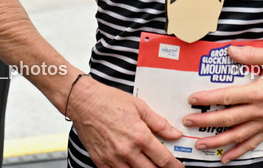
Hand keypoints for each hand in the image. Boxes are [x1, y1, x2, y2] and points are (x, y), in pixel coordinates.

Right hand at [68, 77, 183, 166]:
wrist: (83, 102)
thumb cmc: (108, 101)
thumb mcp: (140, 107)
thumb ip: (159, 123)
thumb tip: (174, 133)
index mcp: (139, 136)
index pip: (163, 159)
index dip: (174, 166)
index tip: (179, 167)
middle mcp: (127, 150)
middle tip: (165, 166)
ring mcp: (112, 158)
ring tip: (147, 164)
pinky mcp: (100, 161)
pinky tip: (129, 165)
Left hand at [182, 45, 262, 163]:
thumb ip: (250, 54)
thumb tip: (230, 51)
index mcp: (259, 92)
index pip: (228, 97)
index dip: (209, 99)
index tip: (193, 99)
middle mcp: (261, 110)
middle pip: (228, 119)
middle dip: (206, 121)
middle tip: (188, 122)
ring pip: (237, 136)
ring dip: (217, 142)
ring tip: (199, 144)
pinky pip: (252, 144)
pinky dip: (238, 152)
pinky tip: (225, 158)